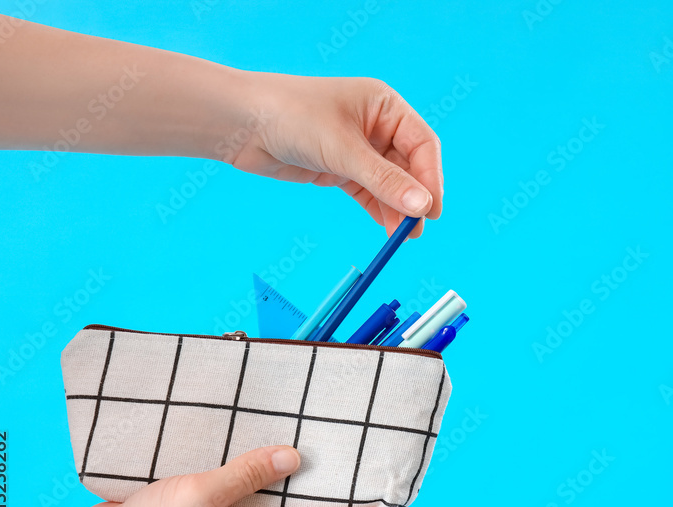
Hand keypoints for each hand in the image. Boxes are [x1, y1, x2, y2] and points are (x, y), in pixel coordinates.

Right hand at [82, 446, 405, 506]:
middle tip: (379, 478)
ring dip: (308, 479)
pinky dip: (269, 469)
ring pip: (283, 500)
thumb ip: (247, 475)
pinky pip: (254, 489)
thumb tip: (295, 456)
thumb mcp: (199, 497)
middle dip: (346, 500)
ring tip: (342, 456)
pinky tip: (279, 449)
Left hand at [230, 75, 442, 238]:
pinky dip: (379, 210)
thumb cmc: (291, 115)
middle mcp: (376, 125)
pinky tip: (387, 228)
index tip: (431, 209)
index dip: (430, 178)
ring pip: (390, 183)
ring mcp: (358, 148)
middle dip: (414, 198)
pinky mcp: (340, 168)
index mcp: (384, 105)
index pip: (422, 144)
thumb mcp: (343, 149)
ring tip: (401, 236)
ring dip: (397, 208)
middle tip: (417, 228)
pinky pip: (370, 192)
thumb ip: (385, 180)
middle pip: (409, 167)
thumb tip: (422, 206)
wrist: (240, 123)